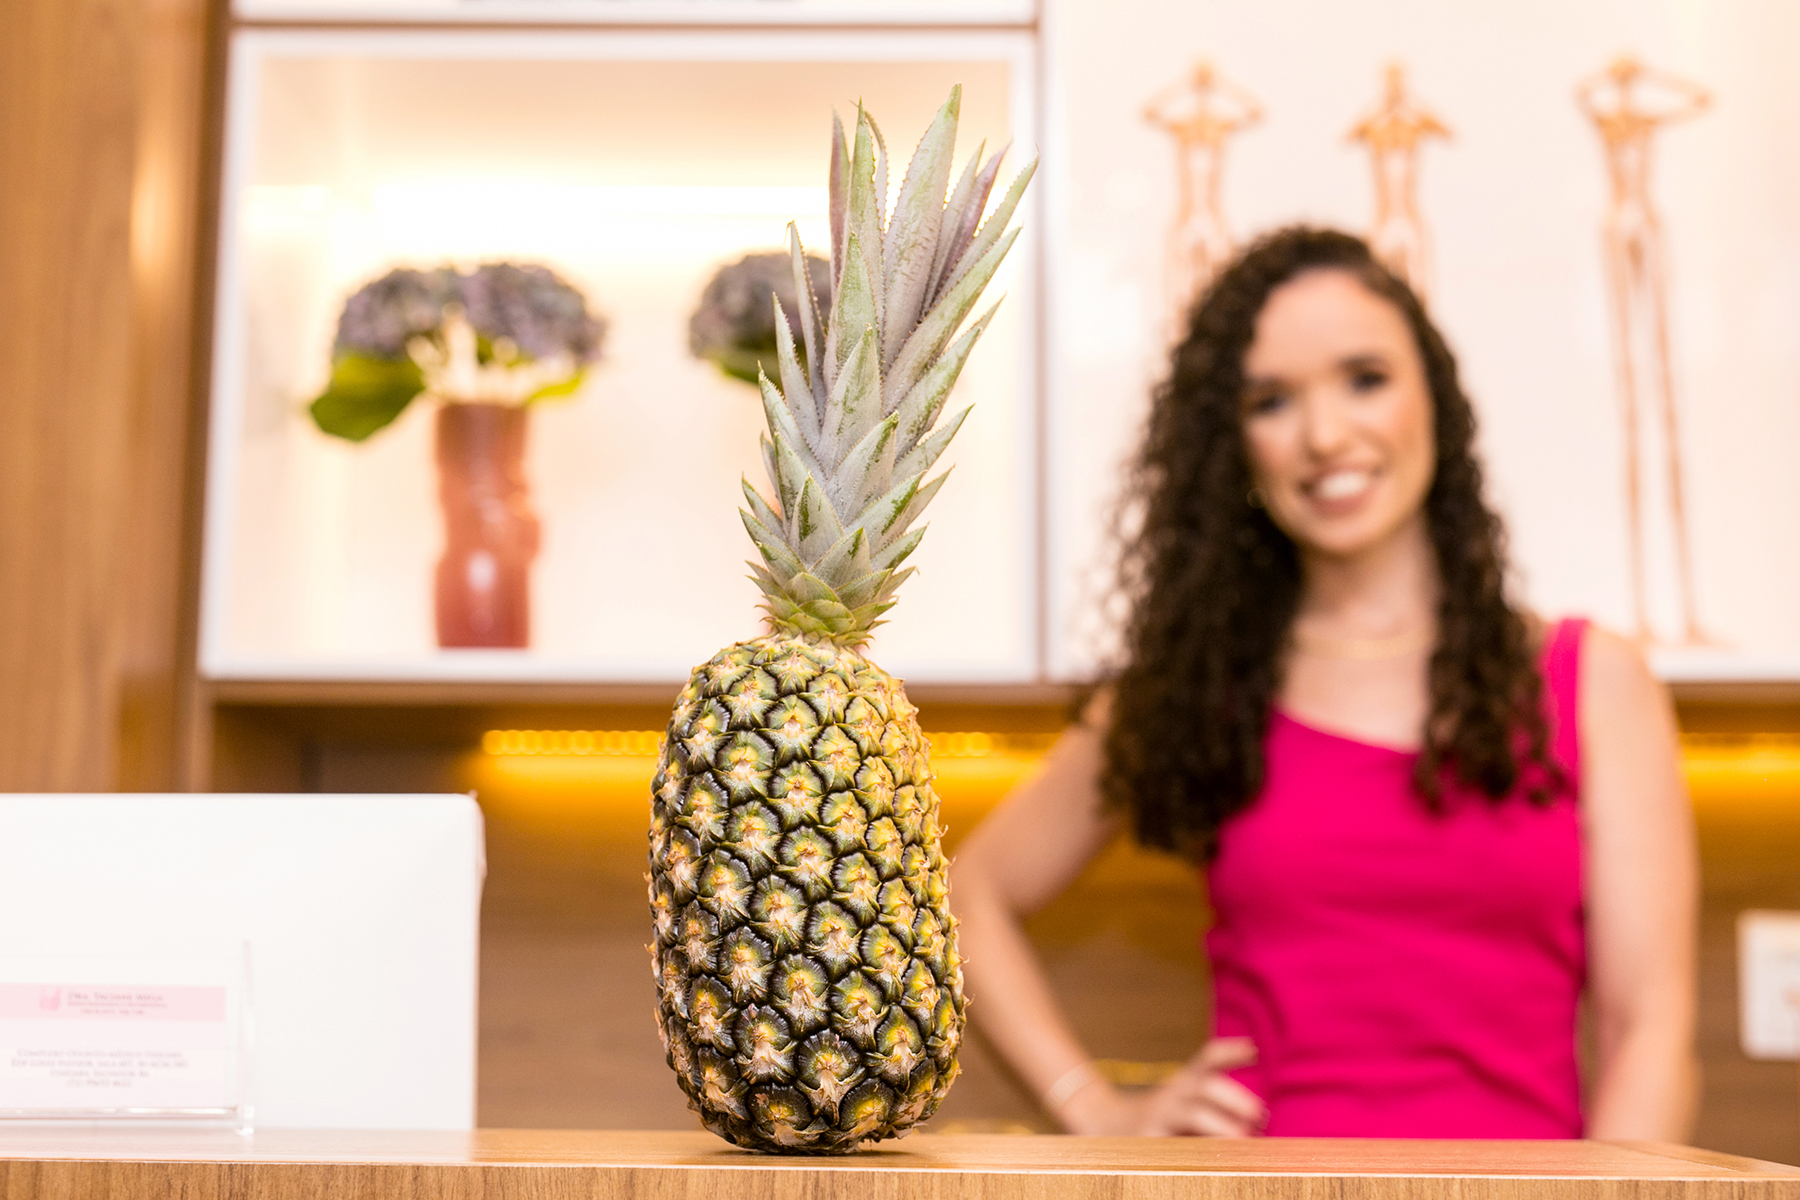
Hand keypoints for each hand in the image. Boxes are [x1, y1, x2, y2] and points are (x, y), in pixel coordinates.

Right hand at [1056, 1038, 1266, 1136]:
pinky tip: (1212, 1165)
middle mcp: (1172, 1096)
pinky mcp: (1149, 1141)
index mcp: (1185, 1084)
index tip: (1253, 1049)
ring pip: (1192, 1114)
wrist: (1105, 1126)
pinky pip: (1176, 1145)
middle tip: (1260, 1113)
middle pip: (1205, 1086)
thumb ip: (1213, 1105)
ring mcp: (1159, 1118)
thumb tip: (1257, 1118)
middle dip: (1234, 1097)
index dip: (1230, 1052)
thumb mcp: (1184, 1102)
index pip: (1207, 1059)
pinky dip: (1198, 1153)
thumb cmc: (1160, 1118)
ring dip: (1221, 1124)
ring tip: (1242, 1138)